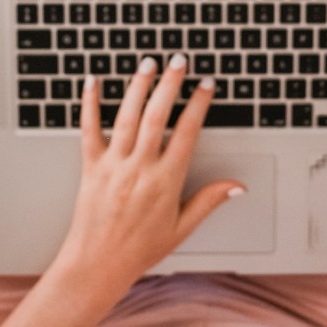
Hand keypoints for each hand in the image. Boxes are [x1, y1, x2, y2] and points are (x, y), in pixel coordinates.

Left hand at [58, 54, 243, 290]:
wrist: (97, 265)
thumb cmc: (139, 250)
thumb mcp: (182, 228)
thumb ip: (209, 201)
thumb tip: (237, 186)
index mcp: (166, 182)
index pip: (187, 133)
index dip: (199, 105)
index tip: (206, 85)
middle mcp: (140, 169)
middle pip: (157, 116)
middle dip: (170, 84)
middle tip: (179, 61)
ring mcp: (114, 166)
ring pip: (127, 117)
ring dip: (138, 86)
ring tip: (148, 63)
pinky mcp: (90, 167)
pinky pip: (89, 129)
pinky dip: (89, 103)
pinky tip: (92, 81)